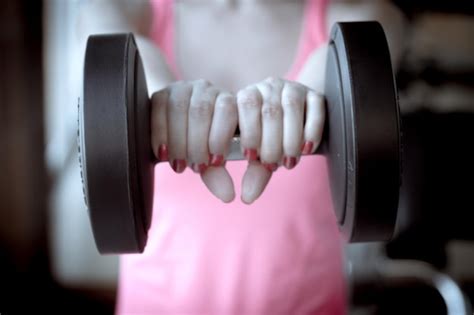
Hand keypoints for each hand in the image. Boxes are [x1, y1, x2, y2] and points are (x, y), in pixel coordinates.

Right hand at [151, 79, 237, 201]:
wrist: (172, 134)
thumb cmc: (199, 148)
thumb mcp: (211, 161)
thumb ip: (219, 175)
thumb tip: (228, 196)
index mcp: (228, 102)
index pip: (228, 110)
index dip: (221, 136)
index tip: (216, 162)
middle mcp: (208, 90)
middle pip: (202, 111)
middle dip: (198, 143)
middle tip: (196, 167)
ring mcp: (184, 88)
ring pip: (180, 108)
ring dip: (179, 140)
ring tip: (179, 165)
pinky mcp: (162, 93)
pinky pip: (159, 107)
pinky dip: (160, 132)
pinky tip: (161, 152)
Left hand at [236, 77, 324, 203]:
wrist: (300, 120)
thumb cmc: (271, 138)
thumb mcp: (260, 153)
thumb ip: (254, 173)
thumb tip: (248, 198)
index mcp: (247, 97)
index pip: (244, 106)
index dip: (248, 132)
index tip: (250, 156)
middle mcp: (268, 88)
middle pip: (270, 111)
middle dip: (271, 143)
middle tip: (272, 164)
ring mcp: (292, 88)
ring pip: (292, 108)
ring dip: (291, 139)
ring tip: (289, 161)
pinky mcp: (315, 94)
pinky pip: (315, 108)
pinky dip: (311, 131)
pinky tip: (307, 148)